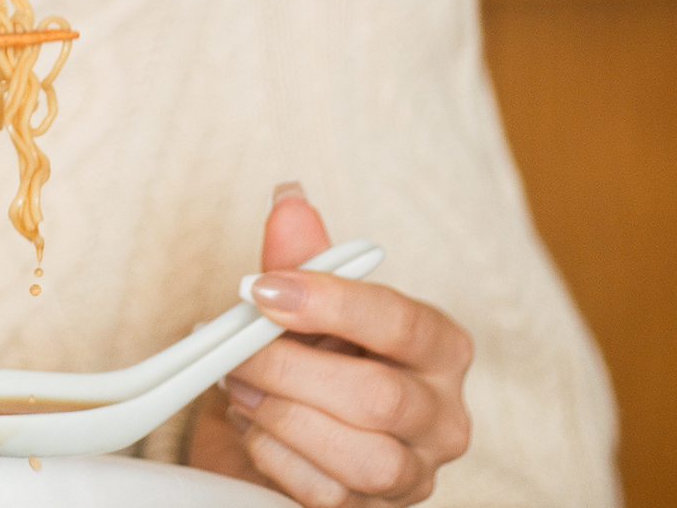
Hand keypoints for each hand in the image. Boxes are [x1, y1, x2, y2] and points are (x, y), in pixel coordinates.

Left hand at [192, 183, 474, 506]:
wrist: (289, 435)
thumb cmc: (311, 361)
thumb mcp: (305, 309)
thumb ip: (303, 258)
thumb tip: (289, 198)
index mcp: (441, 348)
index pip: (401, 322)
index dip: (329, 303)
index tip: (260, 288)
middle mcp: (444, 416)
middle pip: (379, 397)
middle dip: (289, 370)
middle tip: (232, 351)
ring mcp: (414, 473)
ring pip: (363, 457)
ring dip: (282, 418)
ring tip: (238, 388)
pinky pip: (329, 496)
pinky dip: (276, 458)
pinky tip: (252, 428)